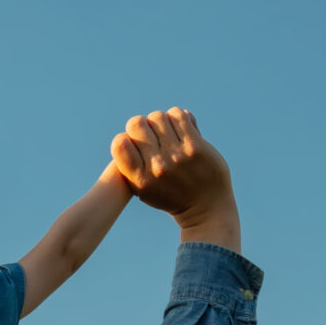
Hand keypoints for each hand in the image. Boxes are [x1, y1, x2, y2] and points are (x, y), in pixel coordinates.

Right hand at [111, 109, 239, 252]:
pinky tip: (180, 127)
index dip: (126, 137)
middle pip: (137, 124)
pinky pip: (179, 116)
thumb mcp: (144, 189)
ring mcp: (177, 156)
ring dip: (161, 121)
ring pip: (158, 117)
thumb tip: (129, 130)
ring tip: (168, 132)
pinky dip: (177, 117)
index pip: (119, 143)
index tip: (136, 145)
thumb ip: (132, 164)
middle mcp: (157, 167)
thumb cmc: (171, 196)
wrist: (206, 208)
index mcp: (140, 179)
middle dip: (143, 125)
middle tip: (153, 135)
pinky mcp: (196, 146)